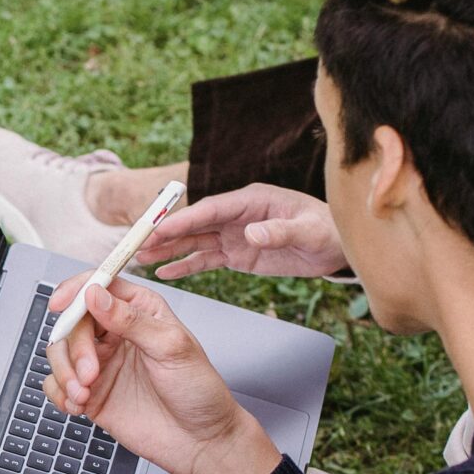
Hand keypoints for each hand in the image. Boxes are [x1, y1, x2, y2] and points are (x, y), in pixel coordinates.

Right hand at [44, 276, 280, 473]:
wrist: (201, 442)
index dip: (76, 291)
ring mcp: (101, 364)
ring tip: (83, 394)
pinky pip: (57, 385)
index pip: (99, 287)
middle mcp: (116, 334)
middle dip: (74, 348)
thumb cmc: (198, 391)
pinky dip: (59, 393)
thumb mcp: (172, 348)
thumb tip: (96, 295)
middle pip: (73, 323)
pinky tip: (78, 405)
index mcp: (140, 311)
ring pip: (59, 353)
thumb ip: (131, 320)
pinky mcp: (91, 393)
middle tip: (90, 374)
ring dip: (64, 372)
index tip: (61, 304)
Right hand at [138, 183, 348, 281]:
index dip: (182, 219)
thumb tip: (252, 233)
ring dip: (168, 250)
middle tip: (137, 245)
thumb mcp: (308, 231)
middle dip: (165, 234)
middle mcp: (236, 215)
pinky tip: (165, 273)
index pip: (209, 209)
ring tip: (141, 259)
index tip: (158, 228)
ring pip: (194, 242)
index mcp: (250, 200)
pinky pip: (206, 260)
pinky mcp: (236, 254)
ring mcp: (234, 234)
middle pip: (194, 224)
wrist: (336, 247)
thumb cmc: (326, 231)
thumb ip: (279, 231)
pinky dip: (185, 266)